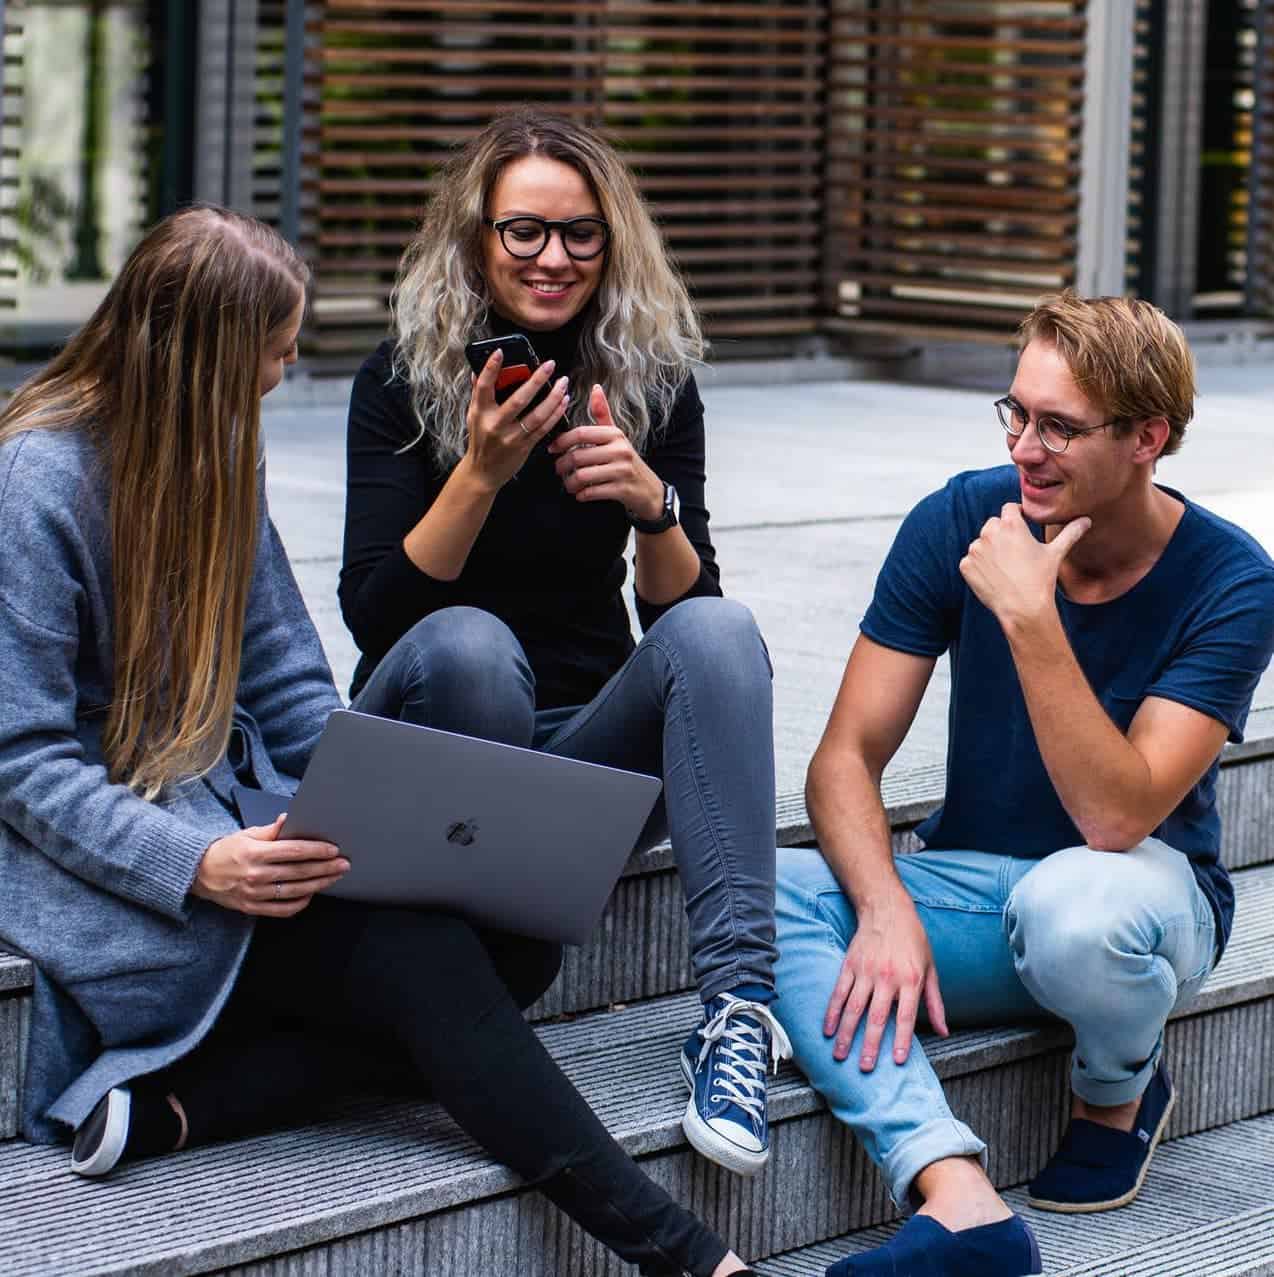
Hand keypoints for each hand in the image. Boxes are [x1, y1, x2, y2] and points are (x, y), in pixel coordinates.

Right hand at [192, 814, 349, 916]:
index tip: (333, 849)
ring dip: (319, 884)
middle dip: (325, 867)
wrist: (198, 873)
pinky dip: (300, 903)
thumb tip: (289, 819)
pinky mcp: (252, 908)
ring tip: (334, 877)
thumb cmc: (225, 851)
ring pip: (295, 891)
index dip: (317, 850)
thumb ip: (271, 830)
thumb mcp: (247, 834)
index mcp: (255, 853)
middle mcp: (256, 875)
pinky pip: (283, 909)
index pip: (294, 851)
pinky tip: (311, 894)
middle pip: (299, 872)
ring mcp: (255, 894)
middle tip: (343, 864)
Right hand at [465, 351, 569, 489]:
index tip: (500, 351)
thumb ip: (478, 393)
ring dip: (553, 397)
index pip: (484, 386)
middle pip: (518, 399)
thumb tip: (477, 369)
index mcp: (480, 413)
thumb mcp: (473, 416)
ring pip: (536, 415)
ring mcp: (511, 437)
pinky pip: (544, 428)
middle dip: (536, 380)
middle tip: (549, 365)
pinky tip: (563, 402)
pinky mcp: (524, 447)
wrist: (483, 472)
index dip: (491, 368)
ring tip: (563, 382)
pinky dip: (555, 414)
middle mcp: (495, 424)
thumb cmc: (480, 440)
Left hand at [548, 384, 663, 517]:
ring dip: (570, 483)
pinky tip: (581, 494)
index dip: (562, 441)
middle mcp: (620, 450)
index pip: (581, 433)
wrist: (649, 489)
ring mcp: (622, 470)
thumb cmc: (626, 461)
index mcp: (615, 434)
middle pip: (578, 456)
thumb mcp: (616, 436)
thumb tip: (596, 388)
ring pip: (583, 476)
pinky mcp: (622, 490)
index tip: (552, 449)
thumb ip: (603, 414)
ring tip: (569, 484)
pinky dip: (582, 495)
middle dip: (562, 465)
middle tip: (559, 470)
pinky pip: (592, 492)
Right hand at [824, 887, 946, 1069]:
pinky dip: (832, 1012)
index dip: (902, 1040)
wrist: (888, 909)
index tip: (897, 1061)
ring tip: (841, 1055)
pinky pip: (839, 992)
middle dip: (870, 1045)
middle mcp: (887, 977)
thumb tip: (943, 1031)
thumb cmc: (913, 940)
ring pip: (853, 1008)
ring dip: (846, 1034)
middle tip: (866, 1068)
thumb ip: (935, 1003)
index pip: (906, 1016)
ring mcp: (866, 971)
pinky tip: (828, 1029)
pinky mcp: (850, 965)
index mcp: (910, 980)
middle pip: (877, 1017)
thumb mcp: (931, 969)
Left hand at [959, 503, 1090, 631]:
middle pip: (994, 525)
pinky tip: (995, 577)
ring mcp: (975, 549)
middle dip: (1003, 534)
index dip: (1017, 516)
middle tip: (1016, 553)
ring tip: (1007, 568)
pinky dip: (979, 567)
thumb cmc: (1041, 579)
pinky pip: (971, 561)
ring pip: (981, 543)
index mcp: (1011, 524)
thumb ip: (1070, 533)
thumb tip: (1086, 520)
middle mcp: (989, 533)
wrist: (1023, 608)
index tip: (1022, 526)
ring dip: (990, 551)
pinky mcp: (966, 565)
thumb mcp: (1056, 553)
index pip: (1009, 508)